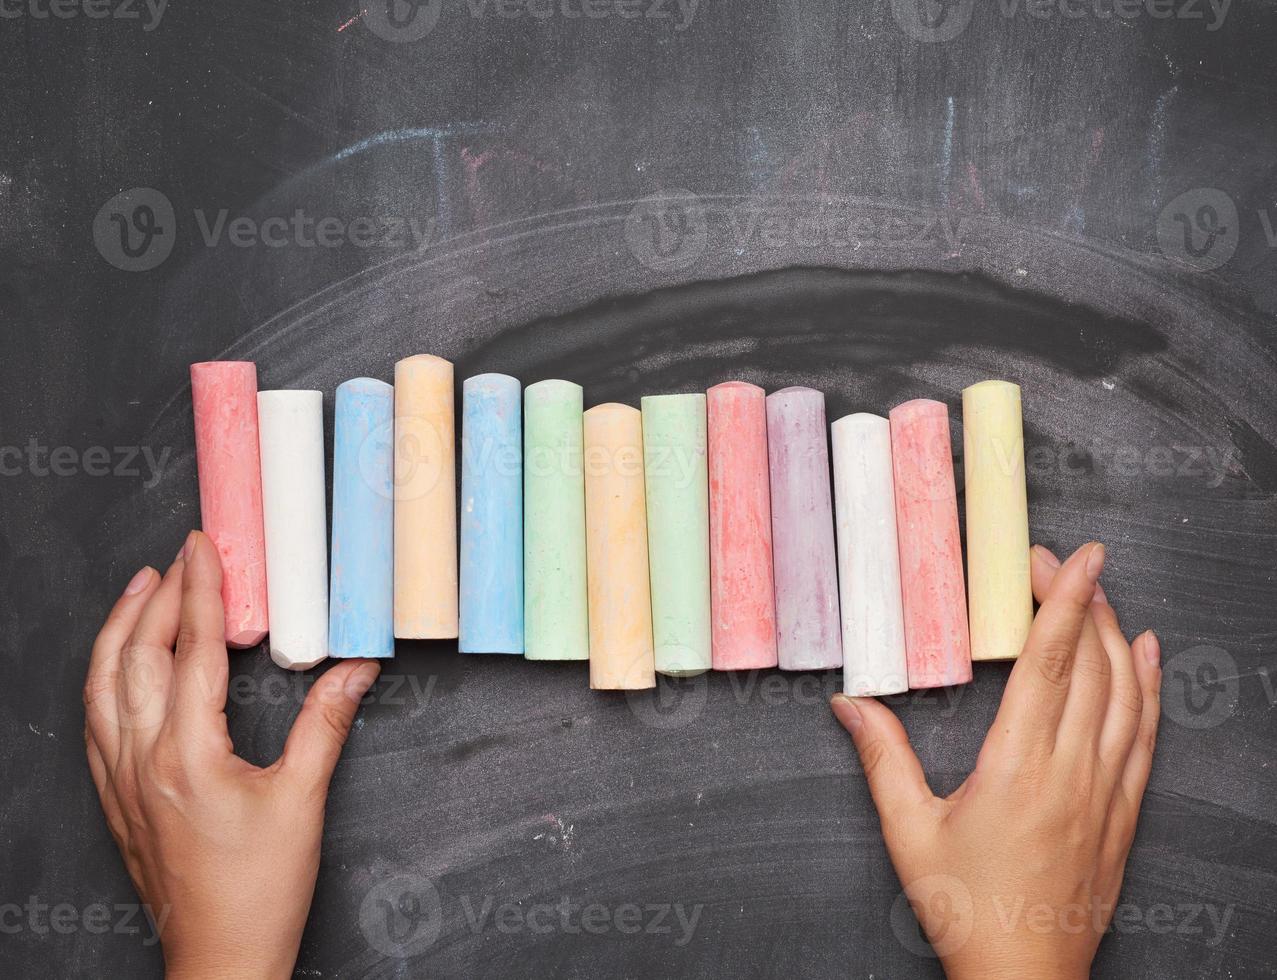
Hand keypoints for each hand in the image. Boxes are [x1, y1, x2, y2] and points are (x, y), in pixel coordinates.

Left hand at [84, 530, 380, 979]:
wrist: (219, 956)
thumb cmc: (258, 890)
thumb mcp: (303, 800)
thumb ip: (326, 726)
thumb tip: (354, 670)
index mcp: (187, 754)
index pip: (193, 650)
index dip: (202, 592)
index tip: (205, 550)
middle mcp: (142, 760)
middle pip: (138, 656)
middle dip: (160, 597)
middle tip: (182, 557)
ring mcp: (121, 779)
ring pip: (102, 684)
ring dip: (120, 630)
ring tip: (140, 590)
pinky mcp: (116, 798)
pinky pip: (95, 720)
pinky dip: (103, 676)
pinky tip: (118, 665)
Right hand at [831, 542, 1160, 979]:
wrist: (1025, 978)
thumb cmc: (966, 908)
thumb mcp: (909, 831)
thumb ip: (882, 758)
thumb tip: (850, 703)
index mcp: (1018, 766)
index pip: (1050, 663)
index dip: (1065, 602)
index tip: (1079, 557)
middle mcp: (1072, 771)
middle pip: (1093, 665)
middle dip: (1081, 602)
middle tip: (1060, 562)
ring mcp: (1106, 791)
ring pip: (1127, 694)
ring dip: (1117, 636)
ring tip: (1101, 594)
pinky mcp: (1123, 813)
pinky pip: (1147, 736)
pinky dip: (1151, 689)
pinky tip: (1149, 658)